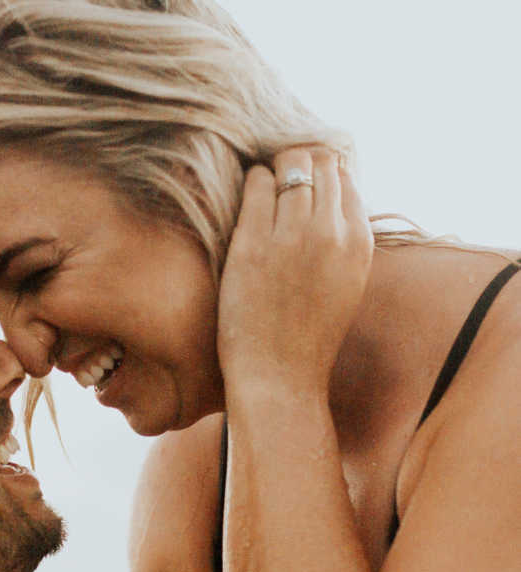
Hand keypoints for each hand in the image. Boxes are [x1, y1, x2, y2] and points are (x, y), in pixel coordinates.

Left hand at [216, 147, 372, 399]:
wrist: (280, 378)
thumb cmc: (306, 338)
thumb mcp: (344, 285)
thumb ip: (342, 242)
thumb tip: (327, 198)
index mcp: (358, 243)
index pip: (345, 176)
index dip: (321, 175)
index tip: (301, 188)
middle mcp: (330, 232)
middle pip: (319, 161)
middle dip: (298, 163)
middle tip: (278, 181)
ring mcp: (291, 236)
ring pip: (289, 165)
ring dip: (273, 170)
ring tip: (260, 189)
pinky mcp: (253, 244)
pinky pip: (256, 184)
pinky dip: (251, 182)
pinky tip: (244, 201)